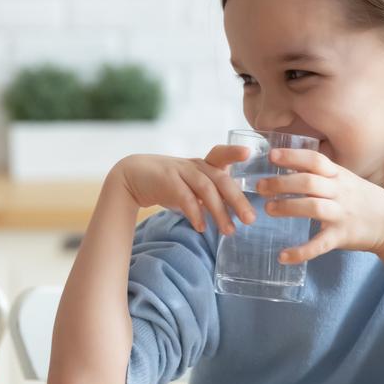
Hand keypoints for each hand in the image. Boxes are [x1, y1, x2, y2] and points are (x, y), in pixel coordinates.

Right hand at [113, 145, 255, 234]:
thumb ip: (211, 195)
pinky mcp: (167, 180)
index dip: (234, 152)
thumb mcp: (192, 185)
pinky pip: (185, 197)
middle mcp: (195, 165)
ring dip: (219, 211)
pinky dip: (195, 213)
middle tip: (250, 220)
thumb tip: (235, 214)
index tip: (248, 153)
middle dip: (237, 200)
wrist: (133, 177)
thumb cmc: (168, 183)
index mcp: (204, 165)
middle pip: (221, 179)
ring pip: (206, 189)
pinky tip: (201, 227)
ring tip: (229, 231)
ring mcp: (180, 171)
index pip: (221, 154)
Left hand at [256, 148, 383, 264]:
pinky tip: (283, 256)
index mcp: (339, 176)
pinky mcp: (341, 237)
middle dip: (281, 183)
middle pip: (309, 182)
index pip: (315, 160)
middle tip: (260, 187)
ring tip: (268, 209)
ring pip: (313, 208)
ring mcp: (341, 215)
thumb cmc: (361, 198)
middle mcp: (340, 192)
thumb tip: (287, 164)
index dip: (293, 156)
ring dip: (288, 207)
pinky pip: (319, 245)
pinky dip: (301, 252)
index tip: (271, 155)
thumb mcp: (344, 179)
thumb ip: (320, 173)